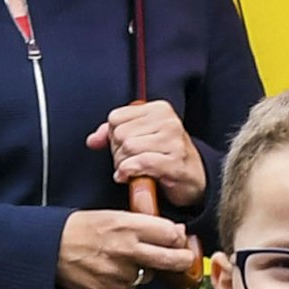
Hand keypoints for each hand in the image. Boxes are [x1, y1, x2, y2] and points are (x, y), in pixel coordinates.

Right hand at [56, 209, 199, 288]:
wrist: (50, 247)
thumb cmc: (81, 228)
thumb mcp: (113, 216)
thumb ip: (143, 224)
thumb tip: (174, 232)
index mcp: (128, 225)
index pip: (170, 234)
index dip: (179, 238)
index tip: (180, 239)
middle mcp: (127, 249)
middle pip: (171, 259)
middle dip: (183, 260)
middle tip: (184, 259)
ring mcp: (119, 272)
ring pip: (150, 275)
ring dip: (146, 270)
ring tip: (127, 259)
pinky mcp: (111, 288)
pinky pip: (130, 286)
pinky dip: (127, 280)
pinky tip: (113, 269)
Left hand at [84, 101, 205, 210]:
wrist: (196, 179)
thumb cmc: (167, 157)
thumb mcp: (141, 138)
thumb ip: (113, 134)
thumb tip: (92, 140)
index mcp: (159, 109)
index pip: (115, 118)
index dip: (113, 136)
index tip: (125, 147)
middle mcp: (168, 121)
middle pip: (119, 134)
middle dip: (118, 153)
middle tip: (129, 161)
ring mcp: (173, 141)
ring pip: (127, 148)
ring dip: (123, 165)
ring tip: (132, 170)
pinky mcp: (175, 163)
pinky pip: (139, 163)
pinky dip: (130, 172)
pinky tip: (131, 177)